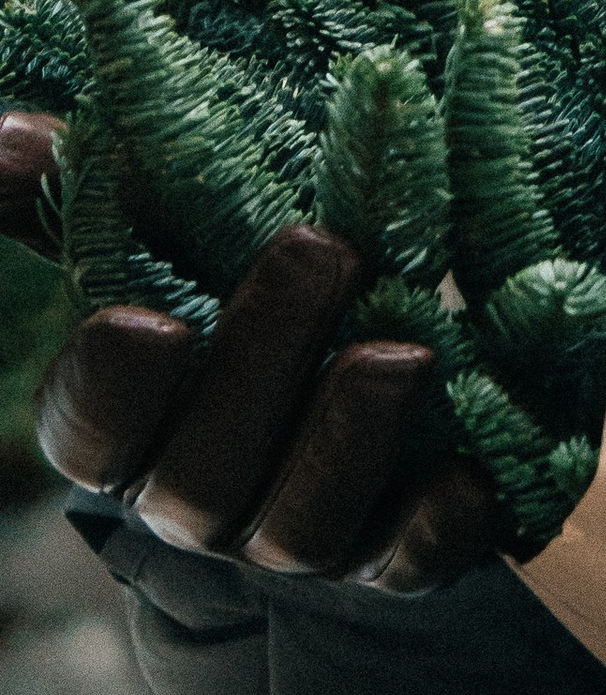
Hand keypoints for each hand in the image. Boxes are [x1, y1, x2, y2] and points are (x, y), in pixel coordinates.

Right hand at [3, 110, 500, 593]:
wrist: (367, 341)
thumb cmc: (241, 267)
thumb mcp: (170, 215)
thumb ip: (80, 185)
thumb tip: (2, 133)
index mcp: (134, 426)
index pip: (88, 436)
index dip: (109, 389)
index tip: (145, 317)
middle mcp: (205, 497)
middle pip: (201, 478)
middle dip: (259, 363)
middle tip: (318, 246)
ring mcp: (302, 536)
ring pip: (301, 531)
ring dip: (348, 439)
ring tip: (404, 352)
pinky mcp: (403, 551)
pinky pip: (415, 560)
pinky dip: (439, 522)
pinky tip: (469, 465)